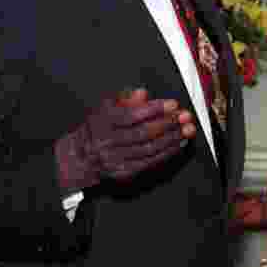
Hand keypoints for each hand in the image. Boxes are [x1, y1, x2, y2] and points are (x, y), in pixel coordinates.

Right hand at [55, 88, 195, 191]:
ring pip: (149, 149)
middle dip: (168, 123)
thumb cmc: (98, 128)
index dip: (155, 109)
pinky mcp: (123, 172)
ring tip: (187, 128)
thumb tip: (144, 93)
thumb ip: (124, 99)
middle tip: (186, 116)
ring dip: (172, 138)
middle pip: (143, 133)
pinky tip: (179, 142)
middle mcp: (106, 143)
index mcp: (101, 123)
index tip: (173, 104)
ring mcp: (115, 160)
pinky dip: (168, 152)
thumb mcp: (105, 108)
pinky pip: (150, 162)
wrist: (79, 157)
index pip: (131, 116)